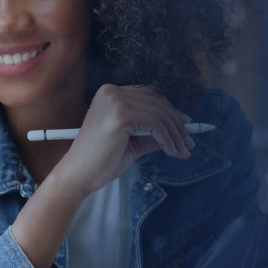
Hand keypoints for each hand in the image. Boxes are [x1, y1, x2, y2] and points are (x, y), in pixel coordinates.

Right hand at [46, 84, 193, 195]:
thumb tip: (176, 132)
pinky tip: (171, 151)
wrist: (78, 175)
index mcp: (110, 93)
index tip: (185, 125)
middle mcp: (111, 92)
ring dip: (176, 134)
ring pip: (159, 113)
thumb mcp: (131, 143)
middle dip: (177, 124)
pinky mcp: (120, 115)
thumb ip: (150, 134)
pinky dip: (167, 138)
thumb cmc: (100, 161)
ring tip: (183, 152)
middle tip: (189, 143)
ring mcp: (115, 101)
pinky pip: (155, 124)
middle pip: (157, 102)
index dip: (170, 110)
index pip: (149, 95)